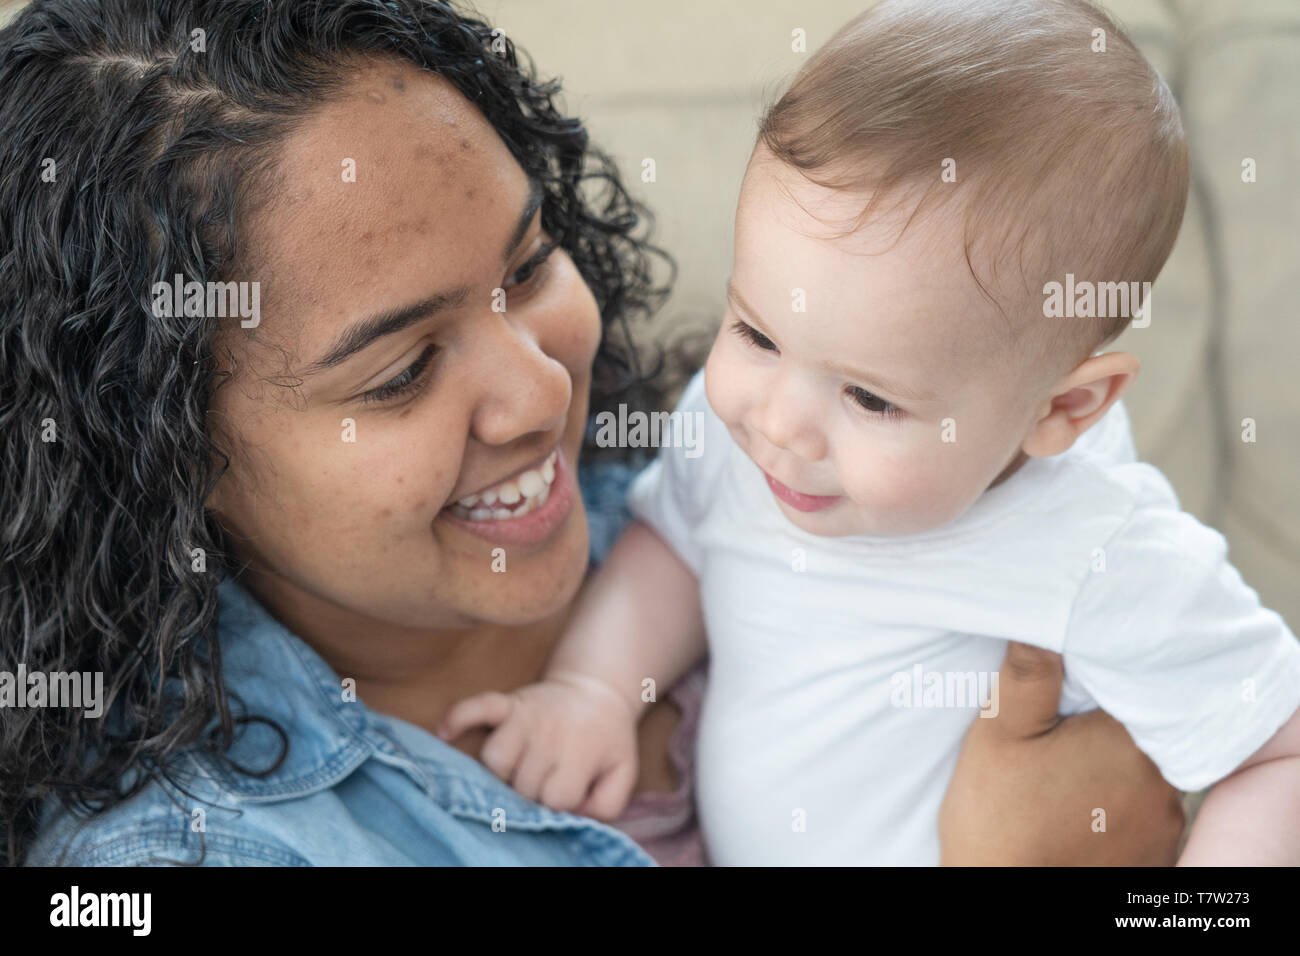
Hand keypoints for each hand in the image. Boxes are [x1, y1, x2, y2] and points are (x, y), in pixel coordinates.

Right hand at [436, 672, 640, 821]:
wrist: (596, 689)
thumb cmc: (607, 739)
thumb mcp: (622, 773)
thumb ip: (606, 805)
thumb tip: (573, 816)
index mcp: (580, 753)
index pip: (556, 797)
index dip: (559, 804)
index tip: (565, 794)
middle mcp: (549, 734)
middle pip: (522, 785)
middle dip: (530, 794)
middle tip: (543, 783)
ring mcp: (525, 717)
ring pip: (494, 757)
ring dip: (500, 774)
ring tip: (514, 774)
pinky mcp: (507, 703)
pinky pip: (476, 706)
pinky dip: (458, 717)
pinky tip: (446, 733)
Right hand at [938, 641, 1185, 864]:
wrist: (1000, 894)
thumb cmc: (998, 819)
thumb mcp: (999, 734)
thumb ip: (1028, 676)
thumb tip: (1041, 623)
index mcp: (1128, 741)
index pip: (1135, 686)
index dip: (1104, 677)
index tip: (1072, 680)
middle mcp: (1162, 782)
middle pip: (1141, 727)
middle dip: (1105, 719)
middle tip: (1059, 725)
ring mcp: (1164, 822)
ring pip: (1144, 767)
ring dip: (1113, 760)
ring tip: (1063, 765)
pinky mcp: (1156, 852)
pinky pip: (1144, 806)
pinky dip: (1116, 798)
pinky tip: (1076, 800)